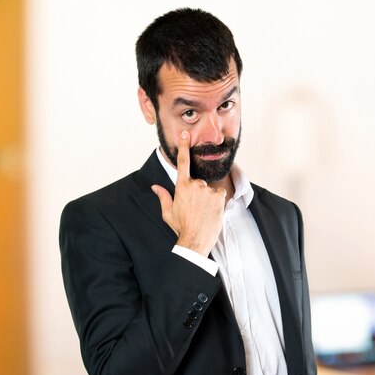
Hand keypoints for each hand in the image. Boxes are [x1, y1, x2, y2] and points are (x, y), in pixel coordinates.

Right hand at [152, 131, 226, 255]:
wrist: (195, 241)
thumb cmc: (181, 227)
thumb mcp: (168, 212)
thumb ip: (163, 196)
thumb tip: (155, 186)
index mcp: (181, 186)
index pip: (182, 162)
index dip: (184, 147)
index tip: (186, 134)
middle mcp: (195, 185)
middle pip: (198, 182)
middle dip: (198, 192)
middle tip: (195, 209)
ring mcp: (207, 190)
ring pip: (209, 190)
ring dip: (207, 198)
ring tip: (203, 213)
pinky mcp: (219, 196)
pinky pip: (219, 195)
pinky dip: (217, 201)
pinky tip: (212, 212)